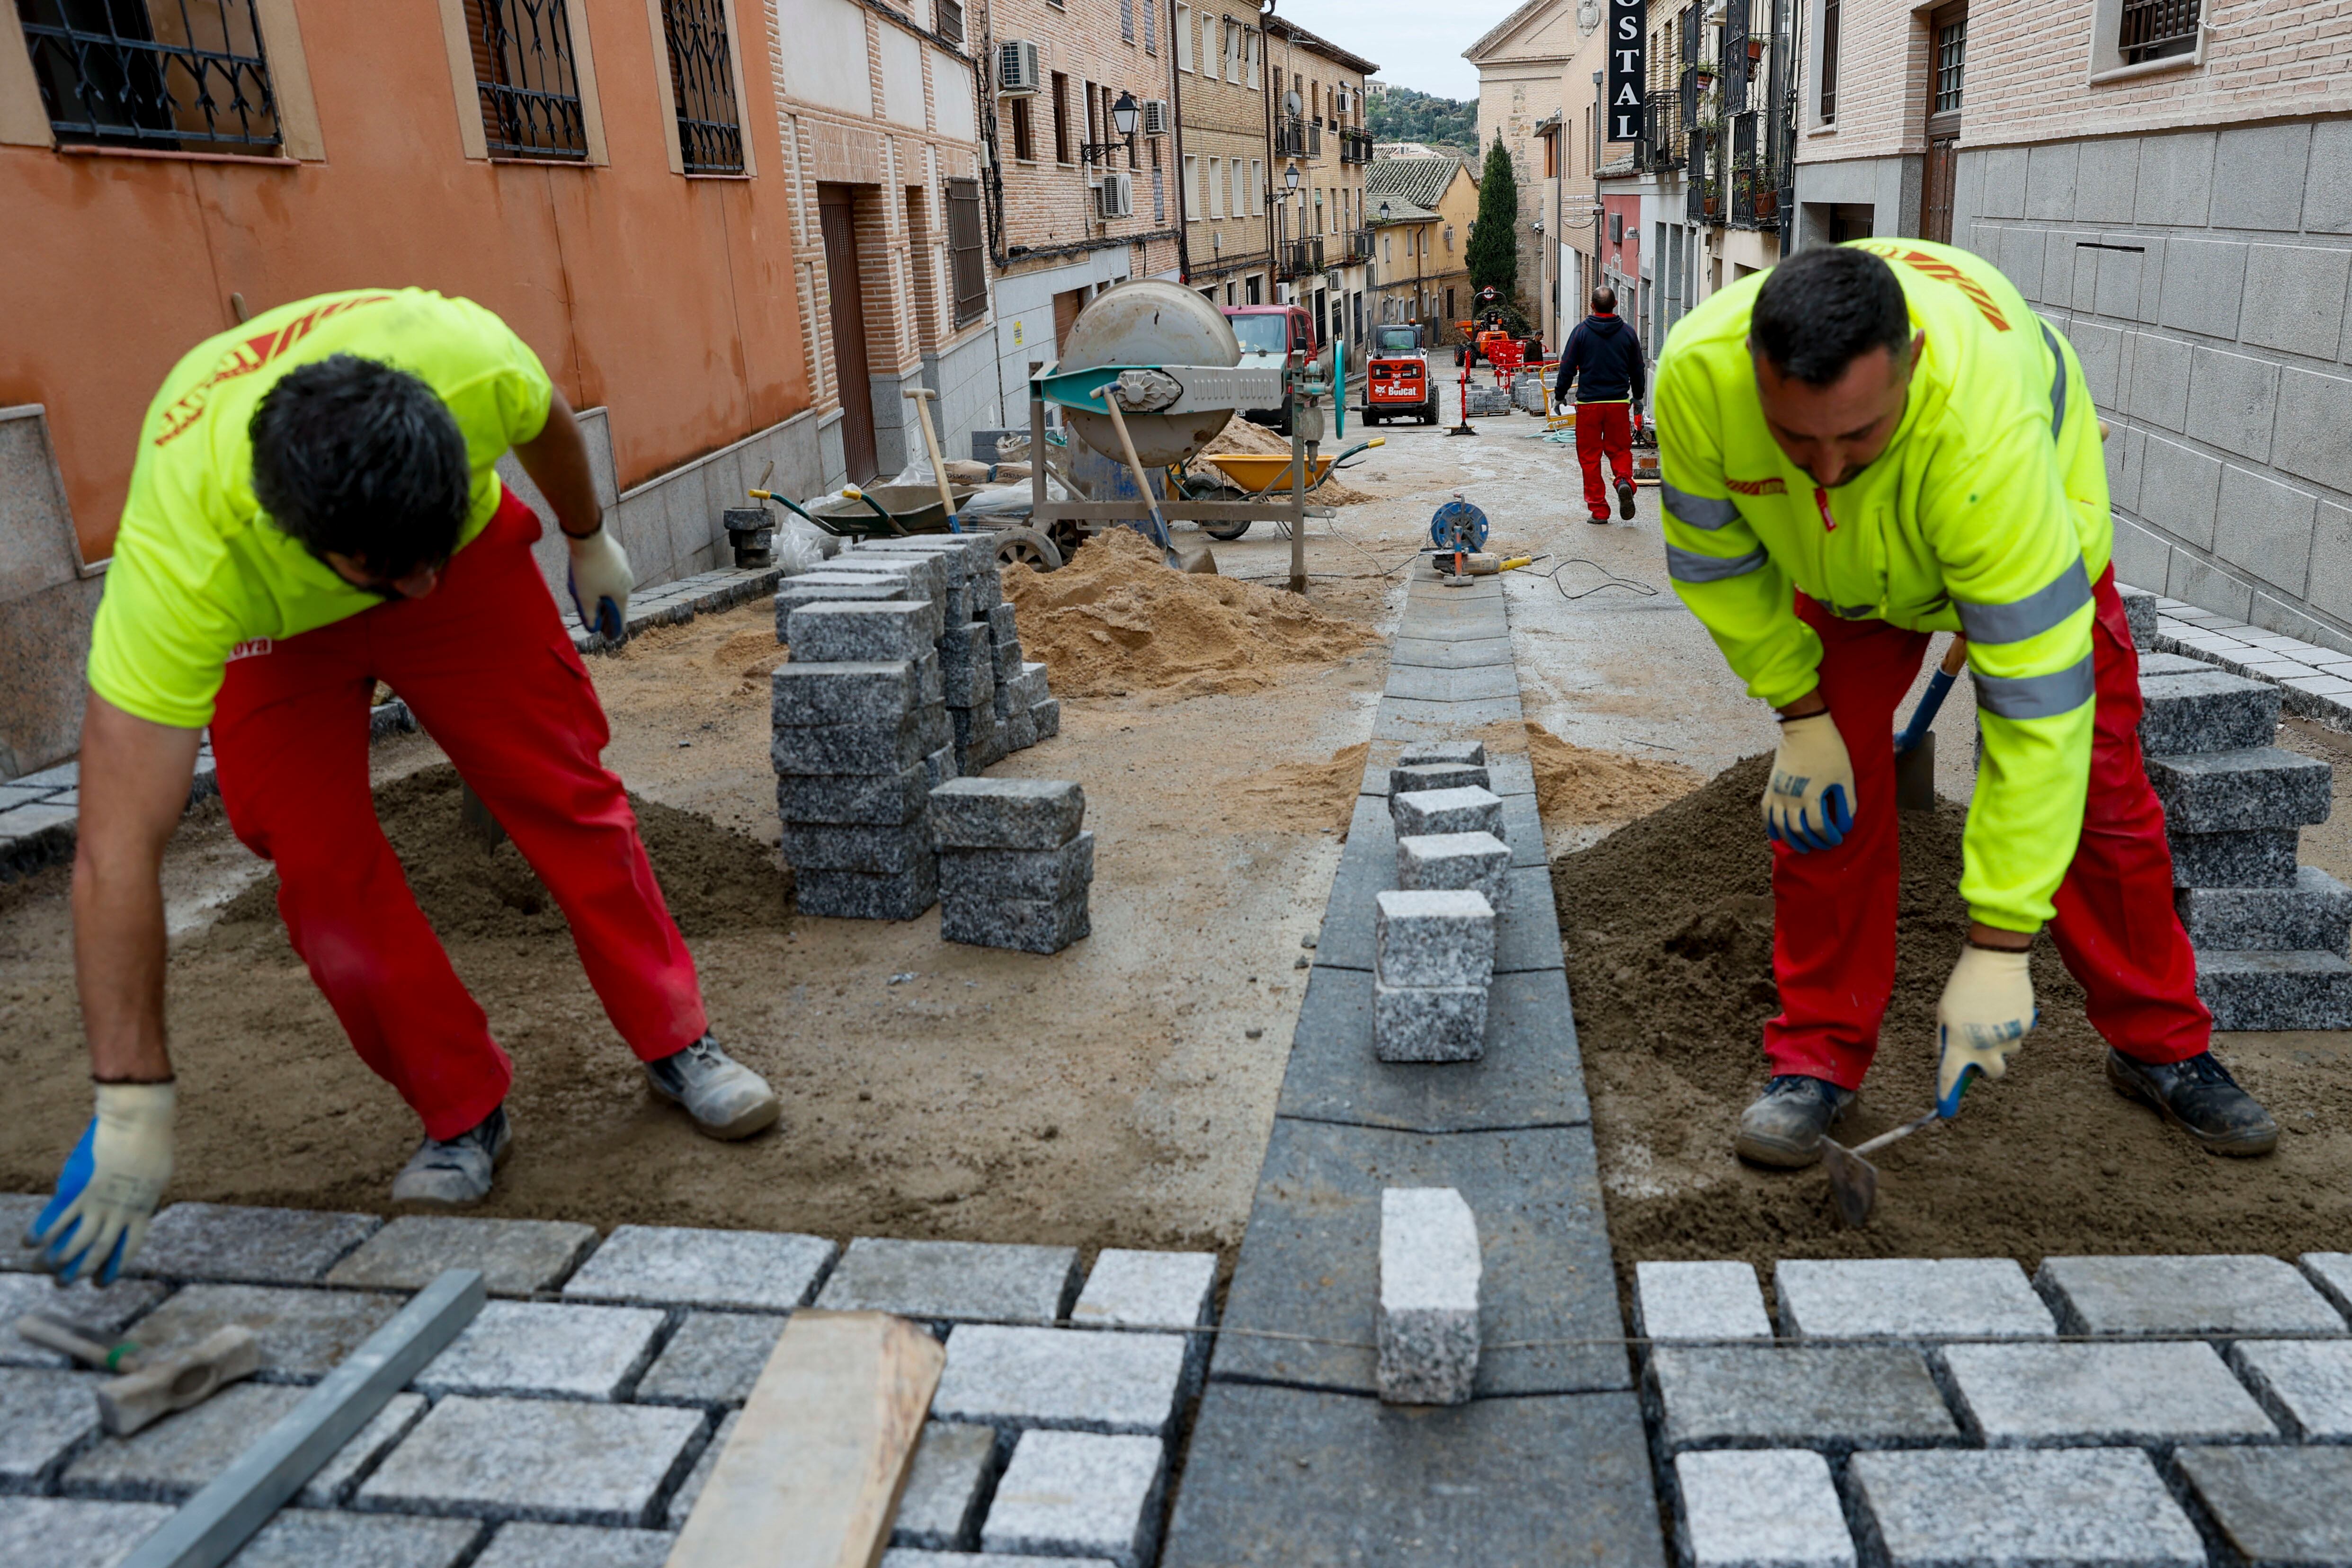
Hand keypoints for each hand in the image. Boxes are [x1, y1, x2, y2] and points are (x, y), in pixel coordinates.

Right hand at [29, 1082, 174, 1284]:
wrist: (139, 1122)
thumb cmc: (152, 1142)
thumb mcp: (155, 1175)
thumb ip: (142, 1195)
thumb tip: (135, 1207)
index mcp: (142, 1210)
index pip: (128, 1249)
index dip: (113, 1268)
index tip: (100, 1282)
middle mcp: (120, 1213)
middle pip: (98, 1252)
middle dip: (79, 1272)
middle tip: (62, 1284)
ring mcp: (99, 1202)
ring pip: (76, 1241)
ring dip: (57, 1259)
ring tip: (42, 1269)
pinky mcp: (79, 1190)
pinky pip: (57, 1217)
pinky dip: (41, 1233)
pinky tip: (28, 1244)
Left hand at [566, 527, 632, 641]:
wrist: (589, 537)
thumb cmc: (587, 569)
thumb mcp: (584, 596)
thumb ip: (590, 614)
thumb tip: (592, 627)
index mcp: (622, 595)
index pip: (620, 619)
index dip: (614, 630)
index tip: (609, 637)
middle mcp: (628, 582)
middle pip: (618, 601)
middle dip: (608, 610)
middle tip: (598, 616)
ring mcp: (625, 567)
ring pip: (615, 584)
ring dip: (606, 591)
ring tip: (592, 594)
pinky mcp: (619, 555)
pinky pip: (613, 571)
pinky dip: (605, 577)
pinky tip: (594, 574)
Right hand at [1762, 711, 1854, 850]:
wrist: (1805, 729)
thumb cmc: (1830, 751)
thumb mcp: (1845, 776)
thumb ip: (1846, 803)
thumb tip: (1846, 826)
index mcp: (1812, 794)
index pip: (1818, 827)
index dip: (1829, 837)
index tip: (1838, 839)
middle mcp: (1791, 797)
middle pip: (1798, 830)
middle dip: (1813, 842)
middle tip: (1823, 845)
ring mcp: (1778, 792)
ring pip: (1780, 826)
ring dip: (1791, 840)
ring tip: (1802, 847)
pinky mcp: (1771, 787)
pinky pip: (1766, 812)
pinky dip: (1770, 826)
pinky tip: (1776, 835)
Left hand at [1936, 944, 2035, 1115]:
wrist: (1994, 963)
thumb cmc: (1963, 987)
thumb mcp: (1944, 1015)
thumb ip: (1947, 1040)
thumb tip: (1951, 1058)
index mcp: (1959, 1043)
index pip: (1950, 1077)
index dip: (1947, 1096)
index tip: (1944, 1111)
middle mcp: (1984, 1047)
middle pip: (1992, 1073)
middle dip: (1987, 1066)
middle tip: (1981, 1048)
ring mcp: (2007, 1039)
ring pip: (2007, 1052)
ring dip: (2000, 1043)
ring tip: (1991, 1016)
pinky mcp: (2024, 1028)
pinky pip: (2017, 1035)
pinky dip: (2010, 1027)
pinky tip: (2003, 1007)